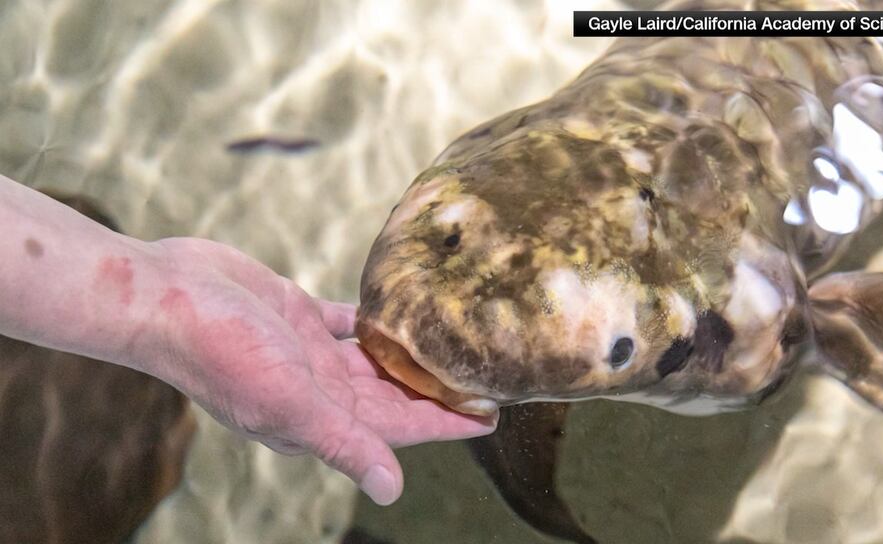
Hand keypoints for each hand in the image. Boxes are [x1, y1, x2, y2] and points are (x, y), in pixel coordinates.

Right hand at [143, 238, 496, 504]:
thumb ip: (343, 441)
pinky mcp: (296, 313)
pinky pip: (347, 319)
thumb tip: (392, 490)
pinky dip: (374, 317)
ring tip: (453, 343)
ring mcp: (307, 351)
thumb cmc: (219, 351)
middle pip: (394, 394)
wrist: (162, 297)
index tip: (491, 414)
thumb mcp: (287, 401)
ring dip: (410, 354)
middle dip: (437, 388)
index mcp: (320, 416)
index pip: (400, 426)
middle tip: (485, 372)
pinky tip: (401, 307)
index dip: (445, 422)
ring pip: (374, 358)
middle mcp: (319, 388)